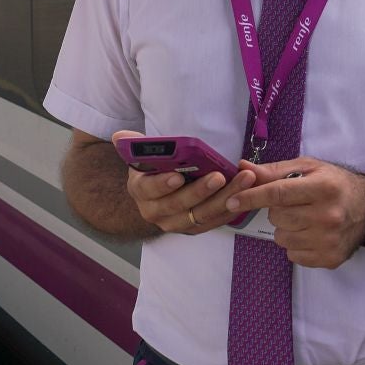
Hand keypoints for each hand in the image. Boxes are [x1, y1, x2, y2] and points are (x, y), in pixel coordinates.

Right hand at [114, 129, 256, 234]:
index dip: (163, 184)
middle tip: (218, 176)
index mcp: (141, 191)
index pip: (150, 189)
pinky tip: (244, 195)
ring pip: (201, 216)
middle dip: (200, 191)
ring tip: (243, 181)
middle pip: (179, 205)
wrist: (158, 194)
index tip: (177, 176)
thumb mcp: (142, 155)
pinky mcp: (193, 228)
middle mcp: (155, 212)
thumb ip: (135, 145)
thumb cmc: (154, 169)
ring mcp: (175, 223)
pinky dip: (230, 209)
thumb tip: (119, 135)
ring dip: (224, 199)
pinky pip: (213, 222)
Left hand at [223, 158, 364, 268]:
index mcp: (323, 188)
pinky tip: (311, 233)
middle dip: (277, 210)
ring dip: (286, 228)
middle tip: (295, 204)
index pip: (277, 193)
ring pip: (282, 238)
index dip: (251, 197)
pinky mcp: (329, 258)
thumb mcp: (309, 169)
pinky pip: (293, 255)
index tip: (231, 201)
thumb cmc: (335, 184)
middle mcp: (328, 216)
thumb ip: (274, 170)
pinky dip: (296, 244)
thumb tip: (242, 168)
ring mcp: (329, 240)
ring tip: (304, 218)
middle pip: (277, 217)